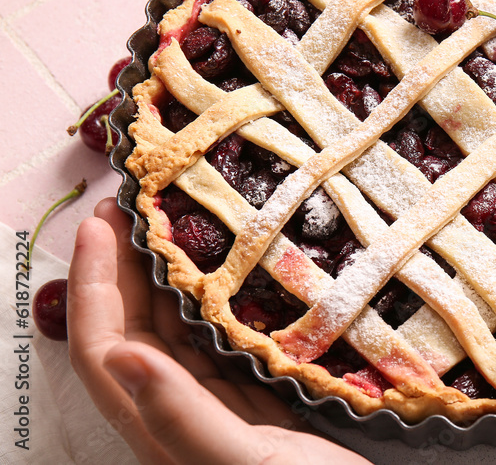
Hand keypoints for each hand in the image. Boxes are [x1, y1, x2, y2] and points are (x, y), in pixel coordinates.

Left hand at [68, 197, 371, 464]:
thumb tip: (123, 352)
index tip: (99, 220)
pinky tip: (231, 272)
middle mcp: (179, 412)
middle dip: (121, 264)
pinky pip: (219, 337)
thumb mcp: (241, 462)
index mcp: (159, 427)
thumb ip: (182, 415)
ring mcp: (218, 405)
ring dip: (164, 276)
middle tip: (135, 203)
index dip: (93, 283)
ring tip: (174, 221)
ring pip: (174, 329)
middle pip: (130, 329)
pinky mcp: (256, 400)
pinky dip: (214, 298)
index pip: (103, 346)